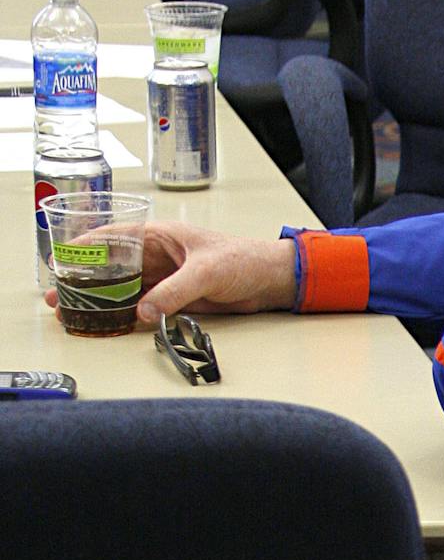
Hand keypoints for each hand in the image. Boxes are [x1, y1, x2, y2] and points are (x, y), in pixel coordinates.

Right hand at [44, 220, 296, 325]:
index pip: (114, 236)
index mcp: (161, 236)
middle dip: (82, 281)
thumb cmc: (244, 259)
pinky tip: (103, 324)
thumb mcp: (206, 271)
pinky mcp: (171, 296)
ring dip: (97, 300)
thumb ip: (174, 291)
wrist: (270, 280)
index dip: (85, 247)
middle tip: (56, 298)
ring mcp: (162, 277)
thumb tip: (143, 311)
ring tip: (69, 314)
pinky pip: (138, 305)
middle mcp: (156, 255)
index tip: (60, 261)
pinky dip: (120, 314)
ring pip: (121, 288)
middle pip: (110, 266)